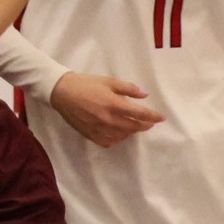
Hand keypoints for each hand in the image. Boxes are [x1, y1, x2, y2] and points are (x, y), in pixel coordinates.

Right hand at [50, 72, 165, 147]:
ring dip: (131, 132)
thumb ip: (129, 89)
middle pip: (133, 127)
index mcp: (114, 104)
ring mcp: (98, 129)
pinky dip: (116, 139)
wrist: (61, 92)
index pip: (139, 114)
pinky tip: (119, 133)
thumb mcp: (109, 81)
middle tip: (150, 122)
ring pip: (122, 136)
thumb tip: (145, 94)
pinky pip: (108, 142)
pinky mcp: (90, 134)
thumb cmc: (86, 84)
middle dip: (144, 125)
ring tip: (134, 126)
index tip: (162, 118)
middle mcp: (108, 119)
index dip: (153, 117)